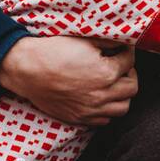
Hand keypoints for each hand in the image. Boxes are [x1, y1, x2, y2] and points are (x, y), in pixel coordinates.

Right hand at [0, 36, 136, 126]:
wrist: (27, 70)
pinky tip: (100, 98)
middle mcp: (101, 95)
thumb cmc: (54, 51)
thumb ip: (109, 42)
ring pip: (123, 108)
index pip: (129, 62)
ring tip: (114, 84)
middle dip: (130, 74)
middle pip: (132, 88)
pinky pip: (104, 120)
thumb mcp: (84, 40)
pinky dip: (107, 110)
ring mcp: (90, 110)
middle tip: (122, 66)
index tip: (123, 48)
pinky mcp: (79, 118)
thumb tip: (123, 42)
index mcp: (106, 73)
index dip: (127, 51)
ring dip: (122, 95)